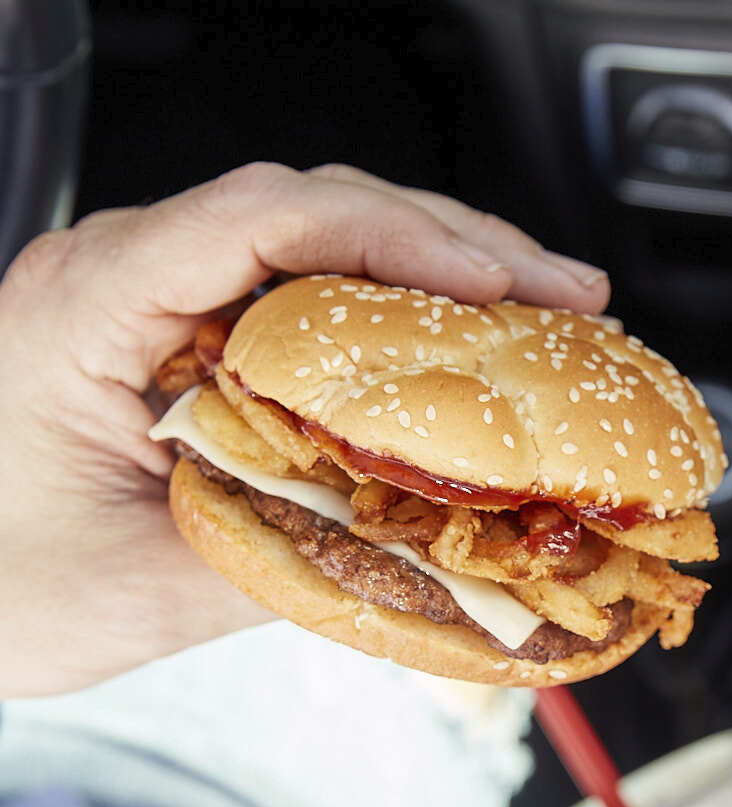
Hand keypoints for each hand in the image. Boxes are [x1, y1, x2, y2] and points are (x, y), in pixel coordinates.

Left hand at [0, 162, 609, 697]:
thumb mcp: (146, 590)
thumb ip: (288, 555)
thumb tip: (422, 540)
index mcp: (90, 305)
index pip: (261, 221)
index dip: (395, 237)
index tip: (494, 284)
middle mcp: (128, 275)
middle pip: (314, 212)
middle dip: (455, 245)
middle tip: (564, 293)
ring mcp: (162, 298)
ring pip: (322, 245)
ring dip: (439, 271)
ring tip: (540, 309)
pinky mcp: (193, 334)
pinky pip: (308, 298)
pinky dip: (395, 314)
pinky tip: (460, 343)